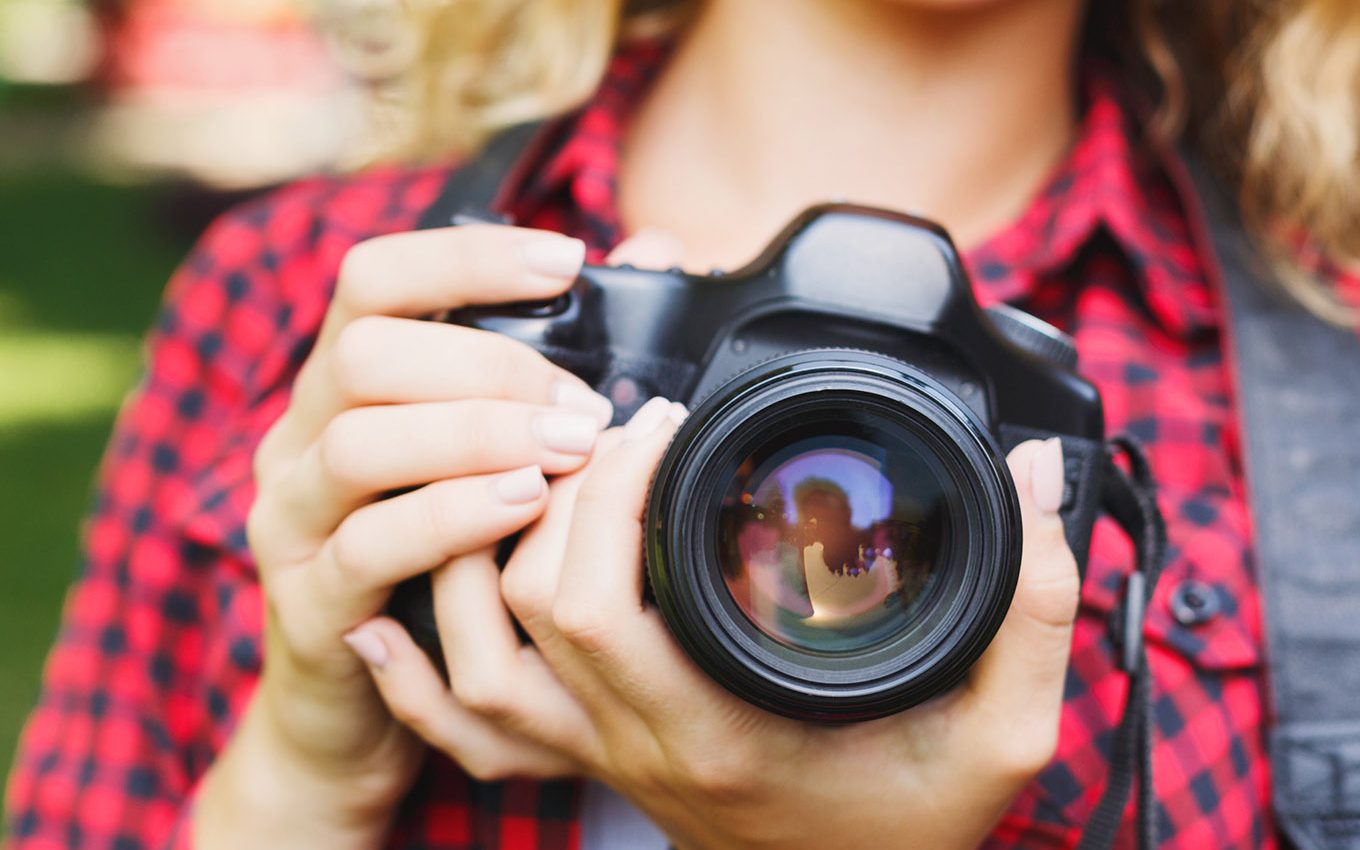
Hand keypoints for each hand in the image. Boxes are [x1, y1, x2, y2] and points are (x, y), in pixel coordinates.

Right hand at [192, 224, 613, 847]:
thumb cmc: (439, 569)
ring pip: (358, 446)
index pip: (372, 279)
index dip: (465, 256)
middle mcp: (295, 440)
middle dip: (487, 367)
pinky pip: (369, 546)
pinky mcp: (308, 602)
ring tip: (566, 451)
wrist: (352, 715)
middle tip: (582, 406)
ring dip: (474, 437)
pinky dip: (451, 519)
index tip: (568, 260)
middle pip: (363, 354)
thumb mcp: (486, 456)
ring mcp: (290, 522)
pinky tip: (522, 508)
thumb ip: (557, 357)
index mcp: (336, 387)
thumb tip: (657, 252)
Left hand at [352, 401, 1082, 848]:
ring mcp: (599, 757)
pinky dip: (412, 676)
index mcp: (716, 726)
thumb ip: (1032, 608)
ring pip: (477, 657)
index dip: (606, 492)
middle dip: (547, 493)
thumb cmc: (920, 829)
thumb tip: (1037, 474)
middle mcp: (635, 743)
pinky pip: (466, 729)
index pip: (598, 601)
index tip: (663, 416)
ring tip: (530, 470)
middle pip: (522, 605)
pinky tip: (386, 619)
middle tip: (605, 422)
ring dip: (478, 554)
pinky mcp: (586, 761)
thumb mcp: (1008, 737)